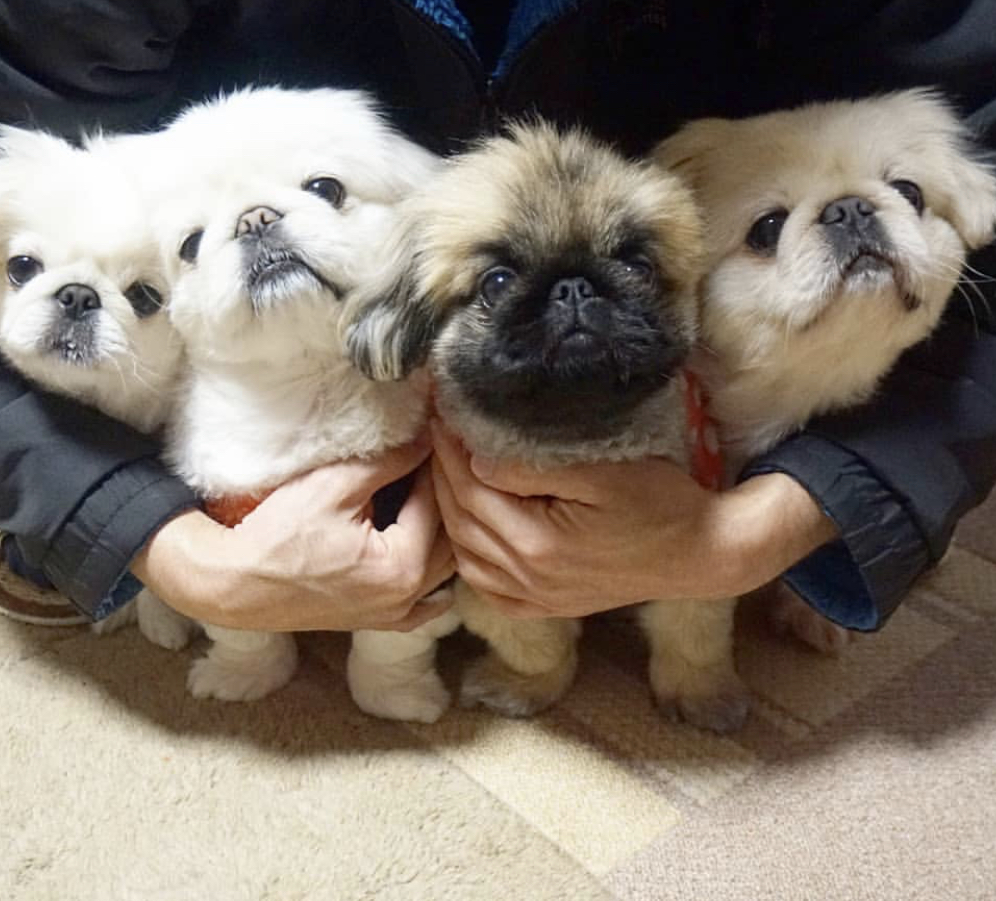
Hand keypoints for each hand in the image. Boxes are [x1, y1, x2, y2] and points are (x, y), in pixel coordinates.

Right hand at [131, 436, 454, 631]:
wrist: (233, 585)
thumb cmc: (276, 536)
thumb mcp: (333, 486)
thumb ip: (388, 462)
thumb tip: (425, 440)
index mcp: (403, 567)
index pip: (436, 503)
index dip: (435, 465)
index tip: (434, 436)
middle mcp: (408, 598)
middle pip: (447, 538)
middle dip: (441, 496)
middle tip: (432, 460)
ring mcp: (394, 616)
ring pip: (443, 568)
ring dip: (441, 531)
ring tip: (425, 494)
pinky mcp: (379, 622)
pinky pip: (427, 600)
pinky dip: (433, 574)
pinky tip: (425, 548)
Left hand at [430, 419, 836, 617]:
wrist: (701, 555)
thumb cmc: (661, 503)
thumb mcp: (603, 472)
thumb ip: (534, 469)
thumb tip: (478, 460)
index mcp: (537, 543)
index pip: (471, 489)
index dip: (450, 450)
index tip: (441, 415)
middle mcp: (527, 579)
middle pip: (461, 521)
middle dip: (442, 474)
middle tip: (437, 434)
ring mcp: (535, 599)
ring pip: (466, 556)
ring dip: (450, 513)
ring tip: (448, 473)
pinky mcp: (547, 608)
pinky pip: (488, 589)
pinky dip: (469, 559)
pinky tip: (468, 534)